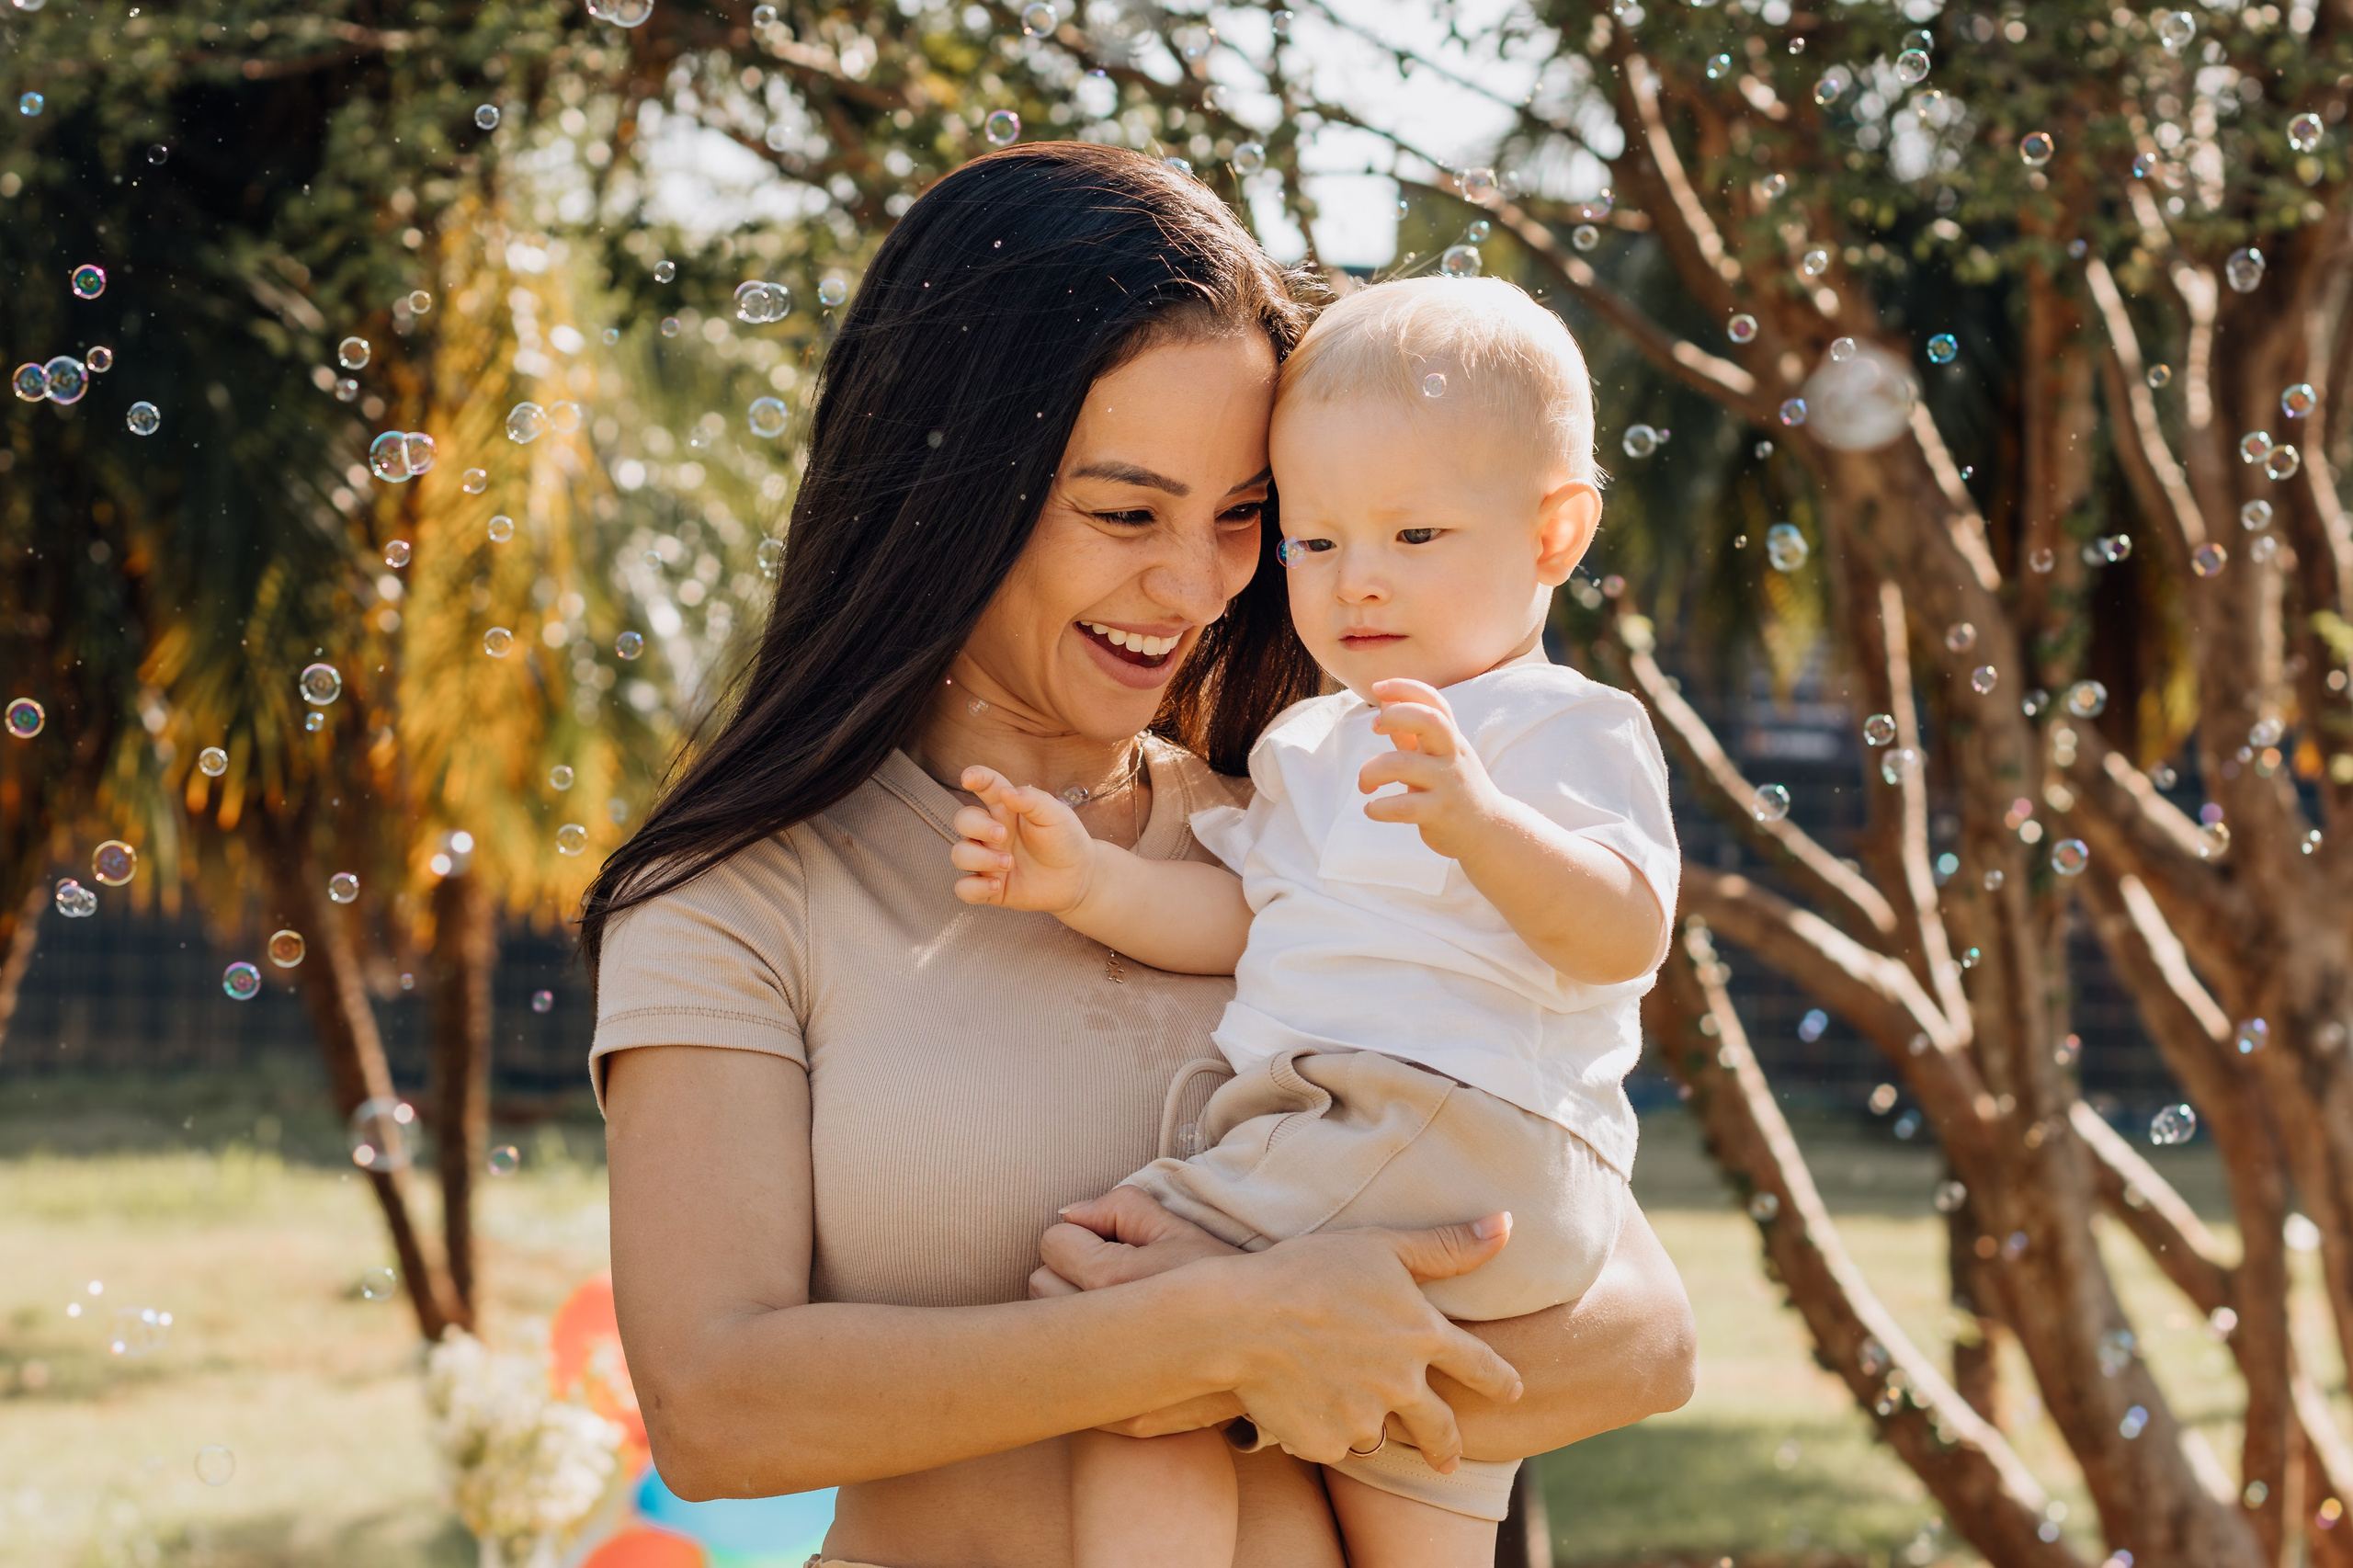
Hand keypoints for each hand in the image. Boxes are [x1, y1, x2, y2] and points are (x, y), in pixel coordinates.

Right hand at [950, 765, 1096, 912]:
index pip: (985, 787)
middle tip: (1002, 834)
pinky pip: (964, 888)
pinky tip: (995, 886)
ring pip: (960, 854)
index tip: (968, 778)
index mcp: (1006, 810)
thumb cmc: (1065, 840)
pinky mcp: (990, 888)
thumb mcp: (1055, 815)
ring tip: (1008, 863)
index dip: (974, 777)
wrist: (1078, 878)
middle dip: (976, 826)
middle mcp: (991, 833)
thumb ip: (1032, 800)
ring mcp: (988, 860)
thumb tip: (1006, 792)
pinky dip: (973, 888)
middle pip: (963, 820)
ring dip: (978, 858)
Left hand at [1034, 1191, 1255, 1436]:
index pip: (1053, 1244)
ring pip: (1049, 1339)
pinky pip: (1074, 1385)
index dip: (1080, 1237)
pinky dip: (1091, 1366)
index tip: (1109, 1245)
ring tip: (1120, 1313)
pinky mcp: (1122, 1422)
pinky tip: (1129, 1354)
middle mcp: (1106, 1337)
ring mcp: (1112, 1387)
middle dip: (1067, 1276)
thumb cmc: (1228, 1279)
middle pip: (1040, 1289)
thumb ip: (1120, 1208)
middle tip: (1113, 1280)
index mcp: (1116, 1281)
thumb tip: (1069, 1214)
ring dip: (1073, 1319)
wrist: (1279, 1351)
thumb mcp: (1180, 1230)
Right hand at [1199, 1214, 1522, 1473]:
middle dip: (1446, 1445)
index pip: (1479, 1366)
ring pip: (1376, 1432)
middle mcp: (1402, 1386)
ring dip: (1366, 1422)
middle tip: (1448, 1458)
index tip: (1514, 1393)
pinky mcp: (1327, 1443)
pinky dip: (1322, 1428)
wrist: (1240, 1320)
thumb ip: (1447, 1247)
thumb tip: (1507, 1225)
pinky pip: (1331, 1442)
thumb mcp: (1381, 1246)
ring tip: (1340, 1404)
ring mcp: (1364, 1419)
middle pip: (1439, 1426)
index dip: (1501, 1380)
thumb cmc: (1309, 1271)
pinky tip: (1298, 1402)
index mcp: (1421, 1337)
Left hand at [1359, 679, 1506, 859]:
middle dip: (1394, 716)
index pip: (1433, 700)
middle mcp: (1451, 755)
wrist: (1489, 830)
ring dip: (1370, 772)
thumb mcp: (1436, 756)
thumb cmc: (1454, 787)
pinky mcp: (1440, 813)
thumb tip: (1386, 702)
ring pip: (1401, 765)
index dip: (1404, 687)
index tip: (1377, 688)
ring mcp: (1447, 784)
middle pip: (1428, 720)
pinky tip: (1372, 809)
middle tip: (1375, 728)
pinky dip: (1378, 807)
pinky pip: (1402, 806)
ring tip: (1365, 785)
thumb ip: (1411, 732)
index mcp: (1449, 738)